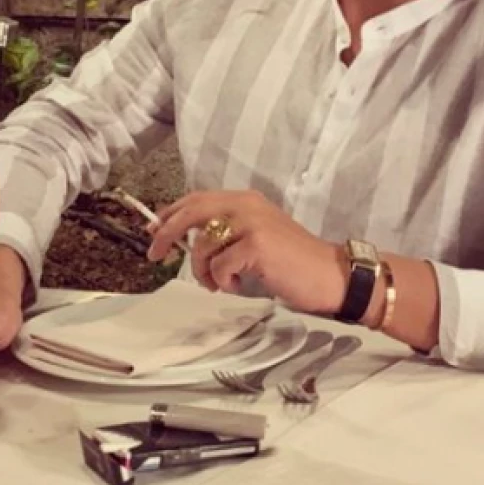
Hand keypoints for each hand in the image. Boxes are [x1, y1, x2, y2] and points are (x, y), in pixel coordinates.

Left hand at [146, 190, 345, 314]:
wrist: (330, 274)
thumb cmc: (292, 261)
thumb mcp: (257, 236)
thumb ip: (226, 231)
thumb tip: (185, 240)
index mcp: (245, 199)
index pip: (197, 198)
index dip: (171, 213)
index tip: (153, 230)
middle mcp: (246, 204)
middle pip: (192, 212)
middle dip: (167, 233)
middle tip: (155, 254)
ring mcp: (252, 223)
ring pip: (202, 245)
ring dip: (202, 271)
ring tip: (217, 284)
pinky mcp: (257, 245)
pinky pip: (219, 266)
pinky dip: (222, 281)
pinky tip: (237, 286)